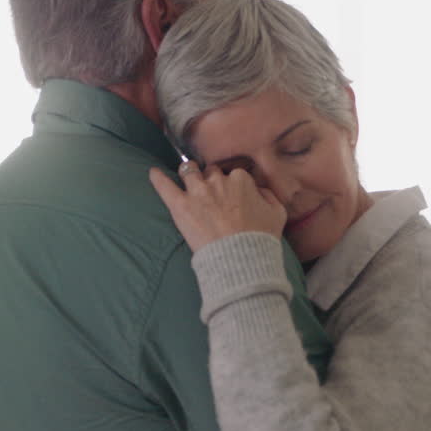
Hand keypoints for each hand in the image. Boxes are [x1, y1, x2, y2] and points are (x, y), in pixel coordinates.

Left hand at [149, 162, 286, 251]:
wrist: (241, 258)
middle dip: (211, 180)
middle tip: (212, 193)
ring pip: (189, 172)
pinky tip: (153, 173)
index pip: (234, 174)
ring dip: (189, 173)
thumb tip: (259, 189)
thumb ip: (268, 195)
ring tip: (188, 176)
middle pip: (211, 172)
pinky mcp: (180, 206)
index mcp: (241, 179)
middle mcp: (217, 180)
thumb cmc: (261, 237)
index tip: (233, 194)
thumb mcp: (277, 213)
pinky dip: (158, 178)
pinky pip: (164, 186)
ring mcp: (197, 192)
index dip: (233, 184)